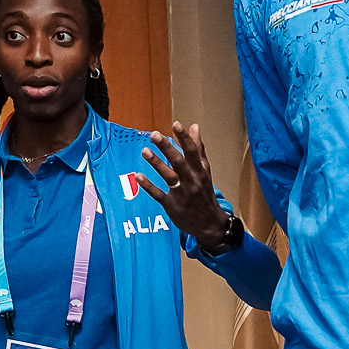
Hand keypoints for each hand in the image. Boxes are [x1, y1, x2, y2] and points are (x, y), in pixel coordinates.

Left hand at [135, 122, 229, 246]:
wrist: (209, 224)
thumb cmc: (204, 194)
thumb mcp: (204, 171)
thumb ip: (198, 149)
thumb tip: (194, 126)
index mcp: (200, 172)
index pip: (193, 152)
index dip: (184, 138)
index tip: (176, 124)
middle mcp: (192, 182)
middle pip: (179, 162)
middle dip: (167, 148)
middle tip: (154, 134)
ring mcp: (182, 195)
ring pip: (169, 177)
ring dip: (157, 164)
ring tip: (145, 151)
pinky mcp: (173, 206)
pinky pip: (159, 195)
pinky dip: (149, 186)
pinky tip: (139, 176)